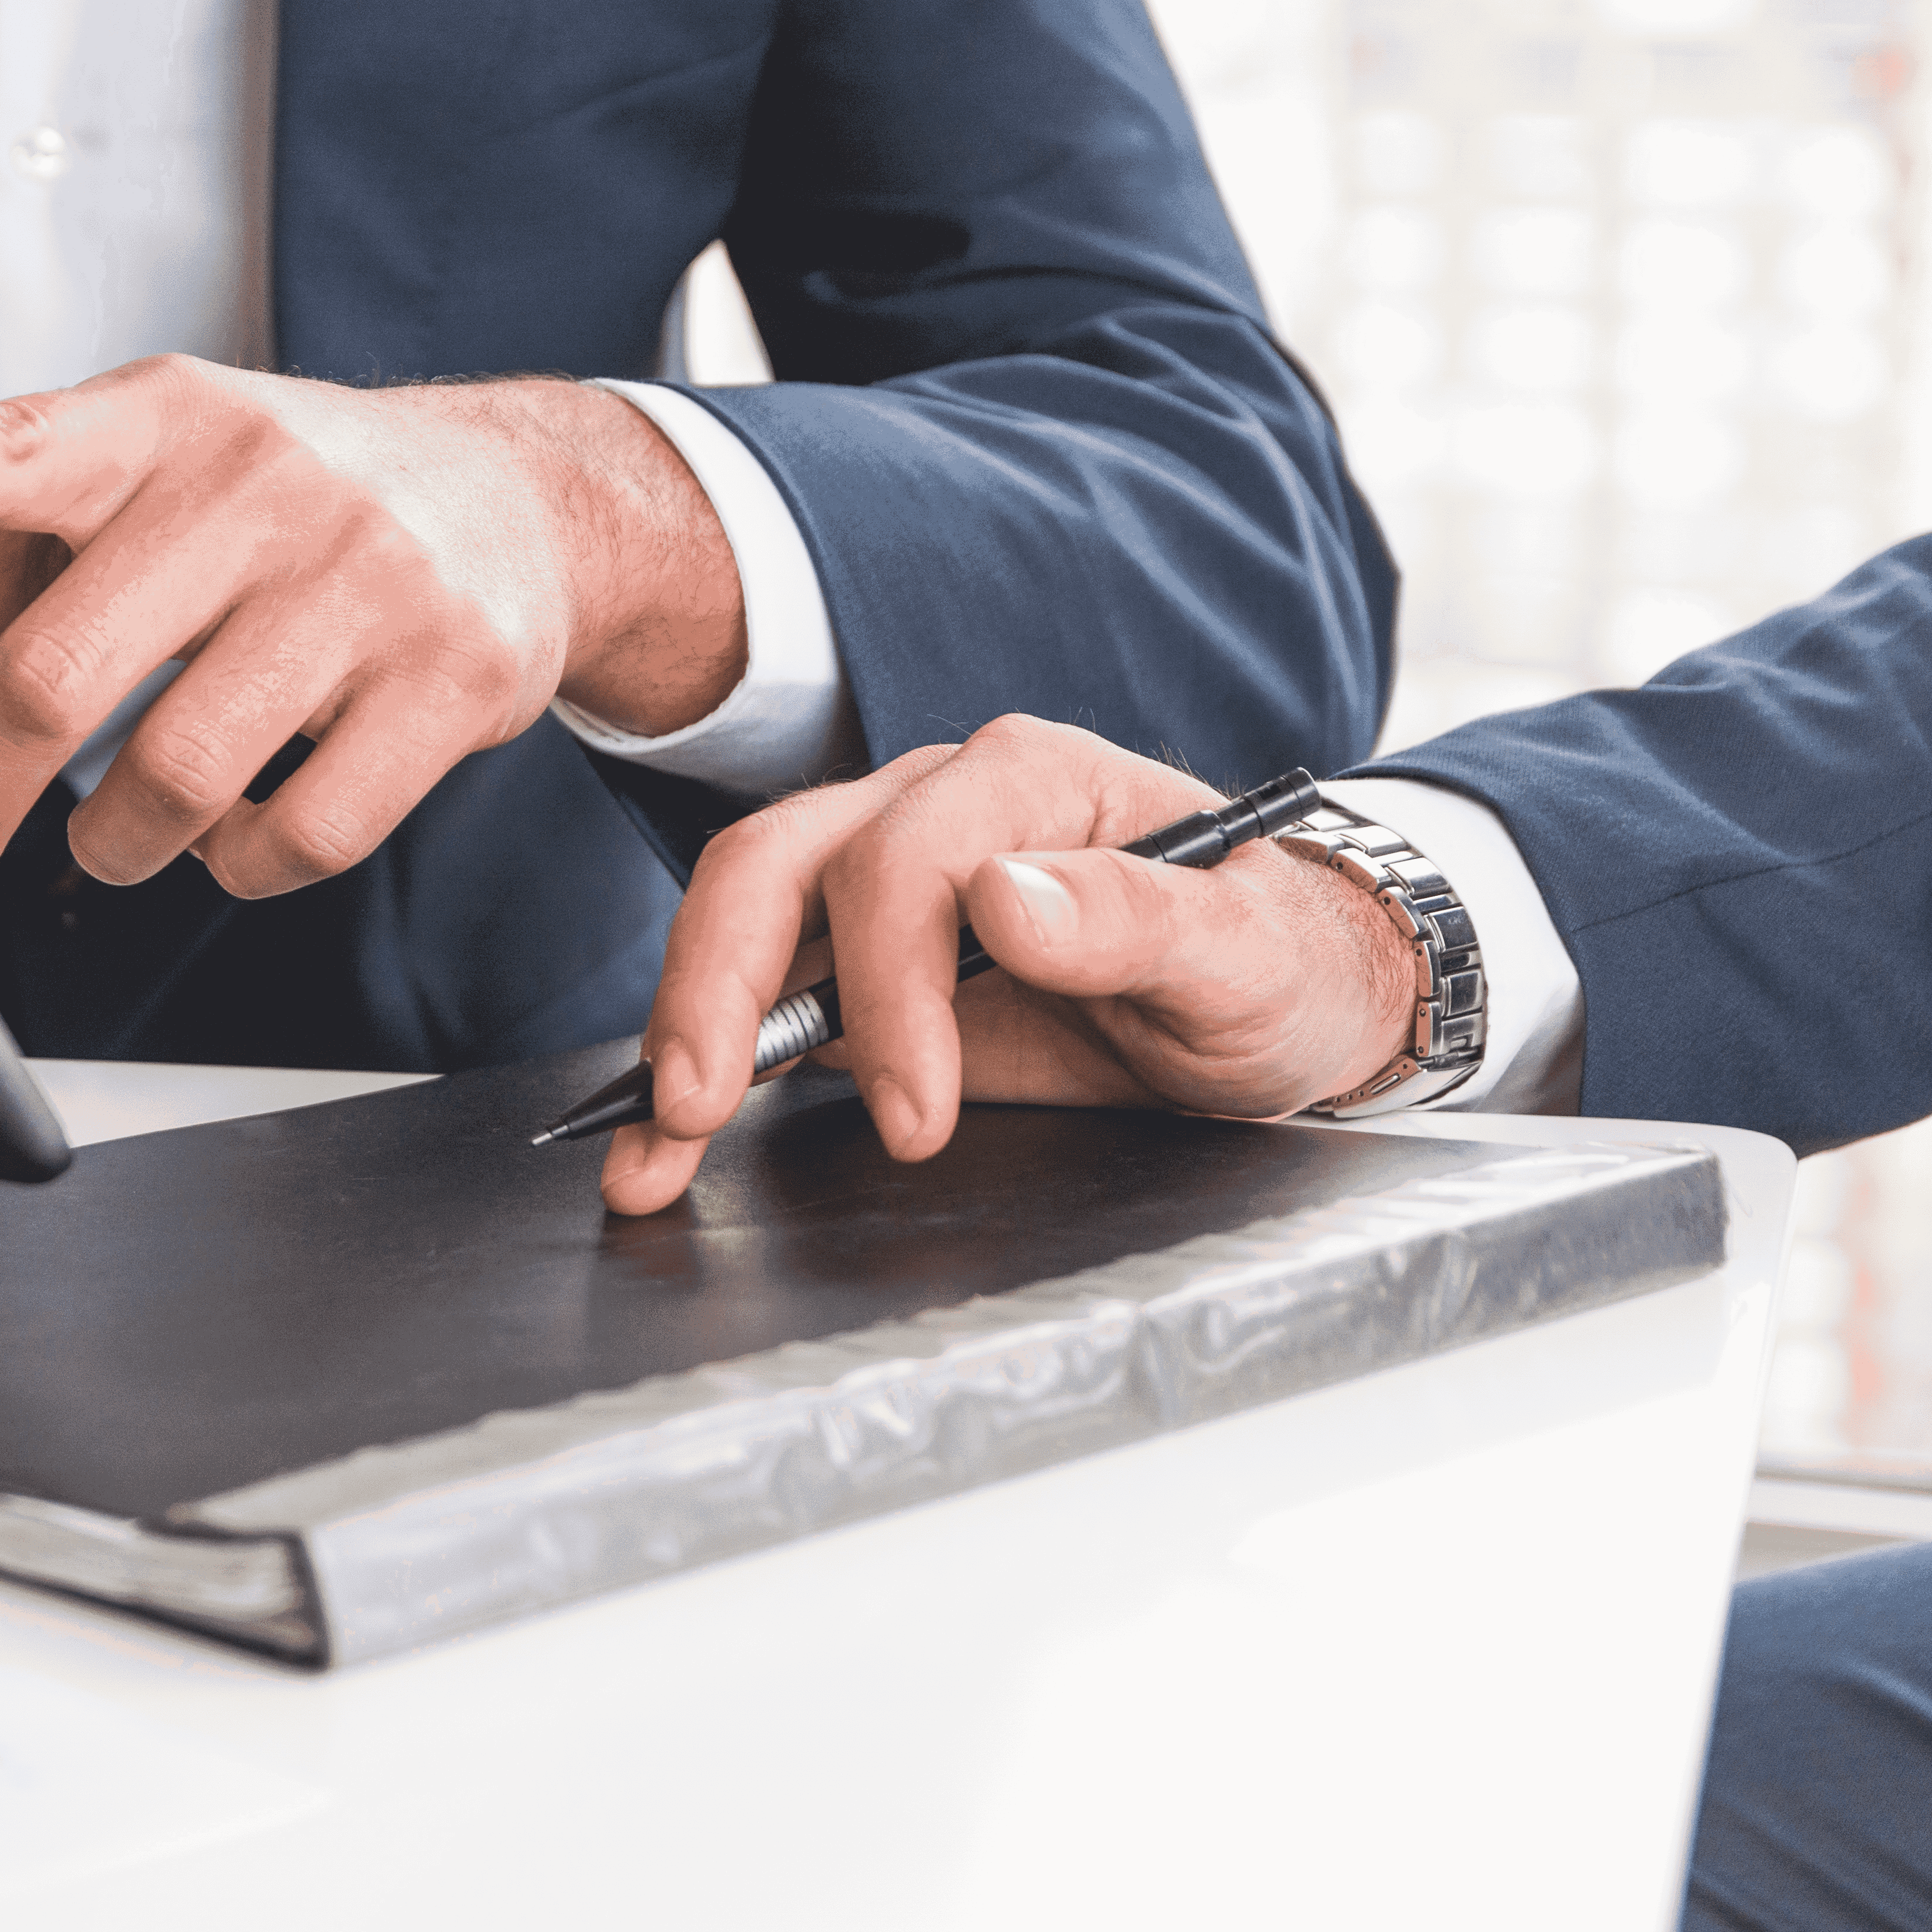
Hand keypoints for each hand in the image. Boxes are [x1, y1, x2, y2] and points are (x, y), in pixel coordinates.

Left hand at [0, 356, 744, 902]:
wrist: (513, 499)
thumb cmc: (265, 511)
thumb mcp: (116, 512)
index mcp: (155, 426)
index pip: (24, 446)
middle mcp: (260, 487)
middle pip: (60, 674)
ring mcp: (368, 580)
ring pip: (180, 777)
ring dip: (115, 842)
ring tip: (113, 834)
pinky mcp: (454, 677)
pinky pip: (304, 834)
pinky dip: (241, 864)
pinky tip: (237, 830)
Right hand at [598, 715, 1415, 1214]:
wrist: (1281, 1006)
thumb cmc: (1275, 965)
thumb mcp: (1246, 952)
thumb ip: (1137, 915)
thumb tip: (1005, 893)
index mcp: (1029, 781)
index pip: (907, 855)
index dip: (890, 984)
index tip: (913, 1111)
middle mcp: (937, 813)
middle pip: (780, 864)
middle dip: (720, 987)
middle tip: (698, 1108)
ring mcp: (885, 885)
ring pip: (742, 924)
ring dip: (681, 1033)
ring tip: (649, 1150)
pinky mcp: (861, 966)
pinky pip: (757, 999)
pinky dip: (703, 1067)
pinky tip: (665, 1144)